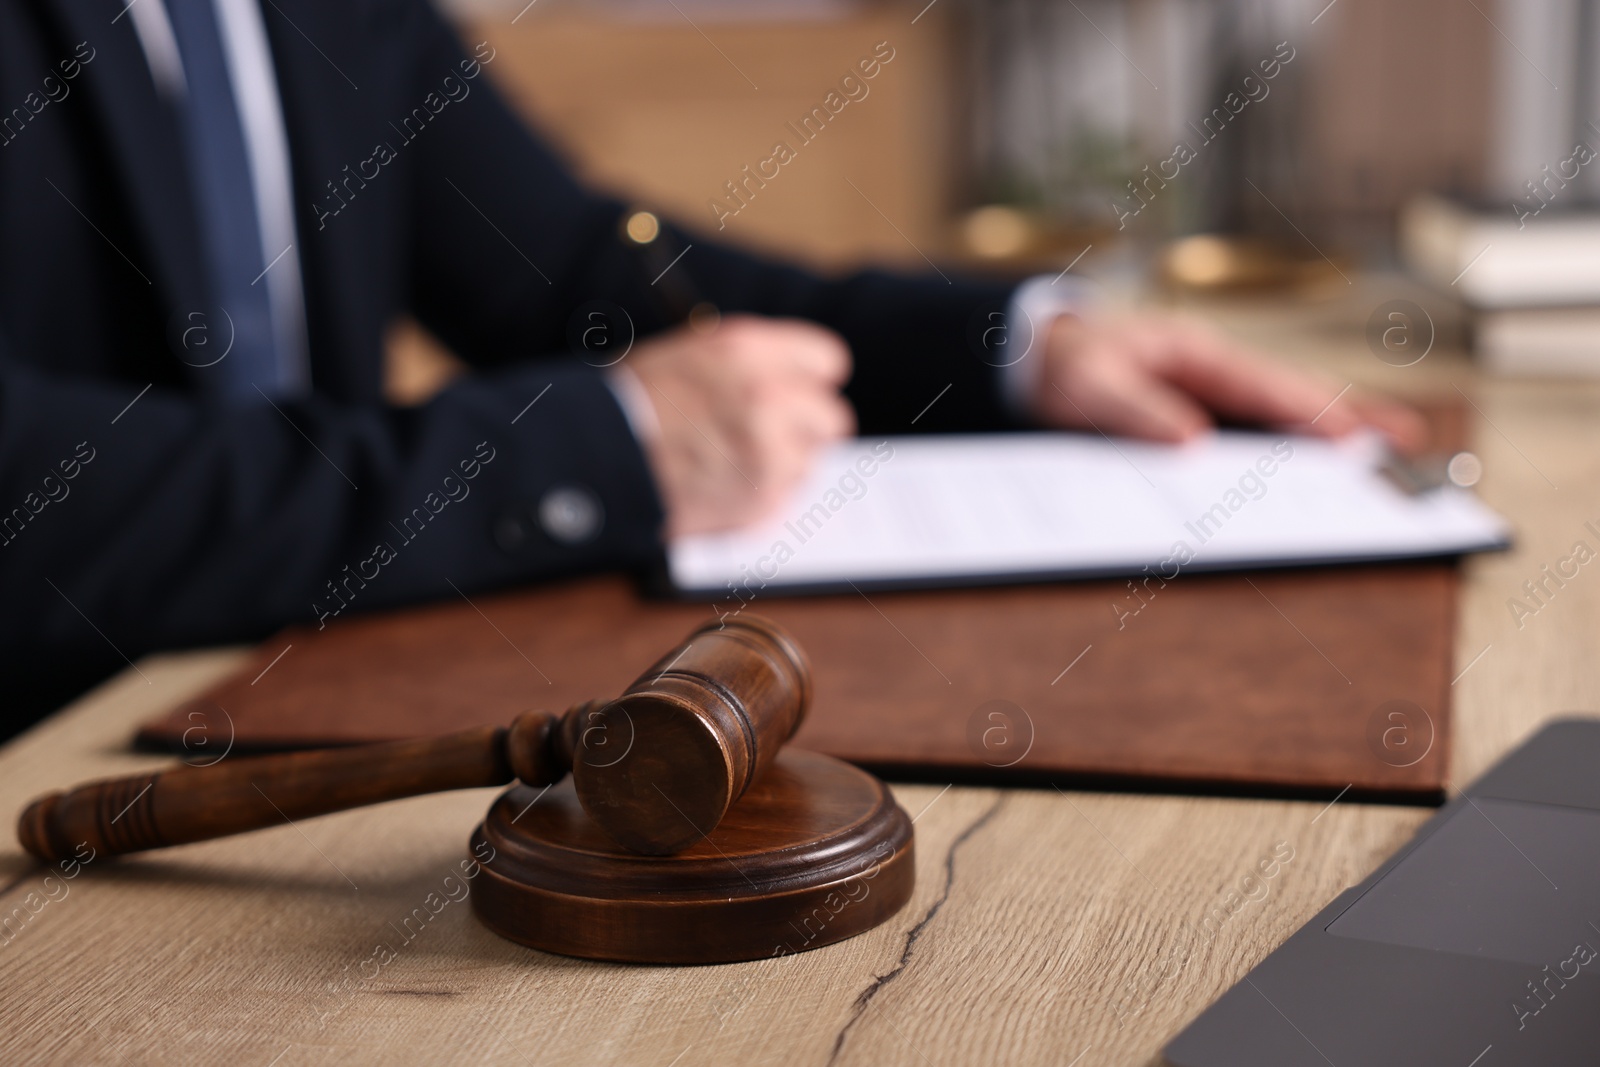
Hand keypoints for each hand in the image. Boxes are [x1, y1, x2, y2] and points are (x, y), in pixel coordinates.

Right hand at [626, 315, 854, 537]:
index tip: (796, 392)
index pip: (828, 361)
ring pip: (809, 463)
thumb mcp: (690, 352)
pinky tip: (720, 485)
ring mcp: (767, 452)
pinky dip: (760, 497)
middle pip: (831, 418)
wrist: (592, 458)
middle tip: (769, 433)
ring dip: (781, 465)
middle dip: (805, 427)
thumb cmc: (631, 403)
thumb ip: (753, 360)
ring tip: (729, 461)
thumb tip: (798, 377)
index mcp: (748, 350)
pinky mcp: (759, 500)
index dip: (808, 380)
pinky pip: (785, 498)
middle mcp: (767, 397)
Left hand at [1026, 313, 1427, 451]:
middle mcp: (1213, 374)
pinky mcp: (1198, 419)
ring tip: (1387, 460)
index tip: (1356, 438)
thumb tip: (1191, 444)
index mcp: (1195, 356)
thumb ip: (1133, 412)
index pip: (1266, 388)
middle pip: (1291, 398)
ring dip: (1324, 439)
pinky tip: (1311, 480)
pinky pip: (1248, 438)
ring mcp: (1210, 396)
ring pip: (1277, 418)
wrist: (1030, 362)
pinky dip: (1283, 453)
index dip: (1312, 414)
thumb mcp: (1088, 387)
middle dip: (1348, 420)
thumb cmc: (1061, 368)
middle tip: (1409, 446)